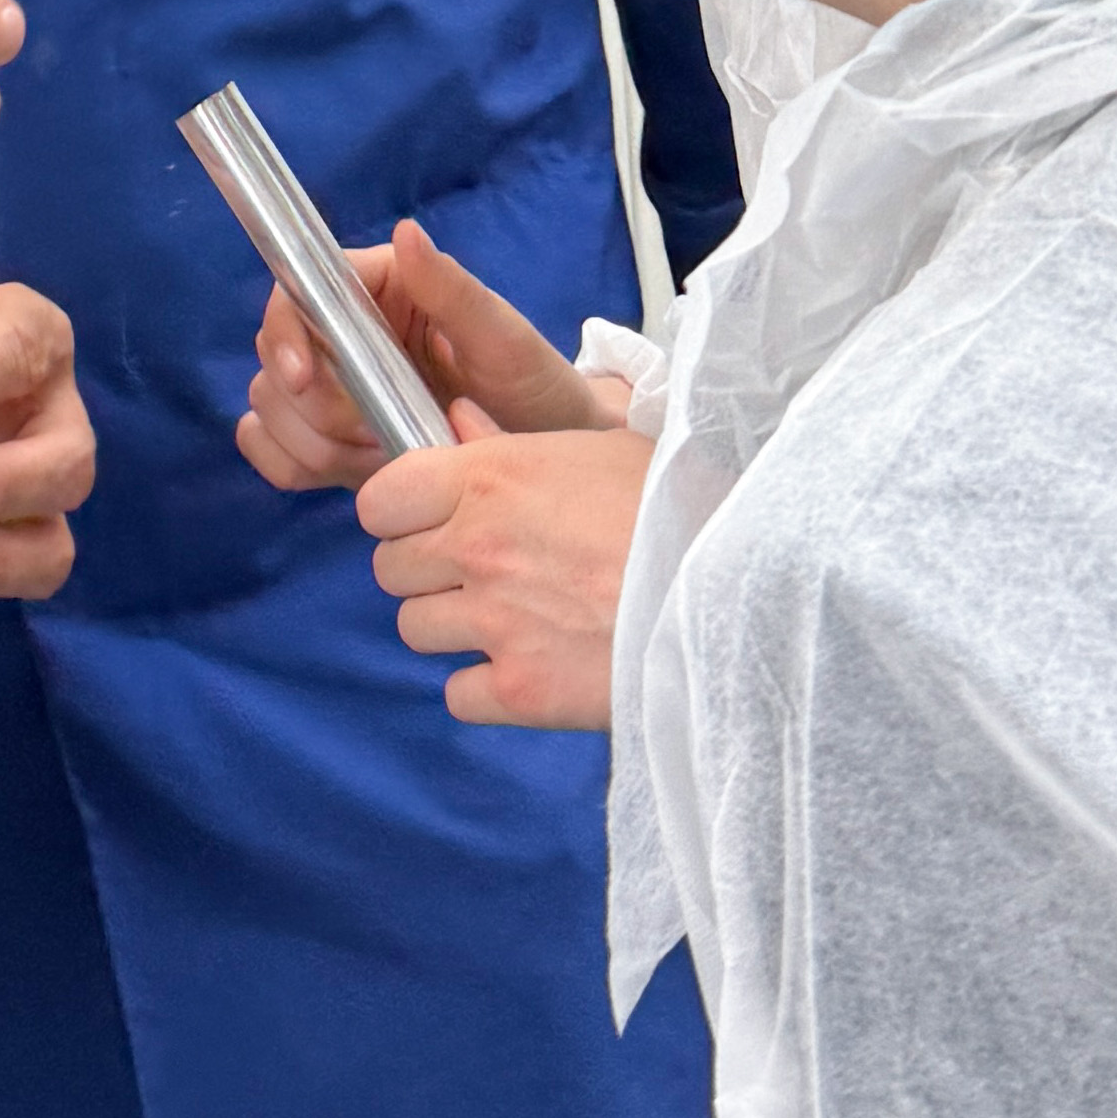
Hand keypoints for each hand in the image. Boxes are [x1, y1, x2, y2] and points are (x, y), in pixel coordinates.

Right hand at [233, 212, 611, 495]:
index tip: (306, 381)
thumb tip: (404, 232)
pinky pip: (272, 448)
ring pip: (269, 404)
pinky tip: (349, 472)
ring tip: (379, 456)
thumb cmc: (534, 385)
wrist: (548, 455)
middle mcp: (346, 331)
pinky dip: (292, 464)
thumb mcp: (502, 338)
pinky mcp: (330, 438)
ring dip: (310, 441)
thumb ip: (451, 289)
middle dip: (310, 405)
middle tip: (371, 434)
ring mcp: (333, 387)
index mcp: (381, 288)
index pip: (300, 291)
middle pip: (275, 355)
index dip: (288, 335)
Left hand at [360, 424, 653, 730]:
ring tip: (513, 615)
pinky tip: (531, 664)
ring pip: (415, 629)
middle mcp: (478, 548)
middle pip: (389, 568)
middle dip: (425, 568)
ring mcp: (494, 623)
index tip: (429, 517)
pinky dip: (485, 687)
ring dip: (453, 626)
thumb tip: (457, 423)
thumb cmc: (679, 509)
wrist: (736, 593)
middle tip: (481, 568)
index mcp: (491, 478)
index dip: (400, 509)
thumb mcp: (599, 448)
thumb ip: (510, 441)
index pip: (380, 498)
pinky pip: (457, 694)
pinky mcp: (519, 691)